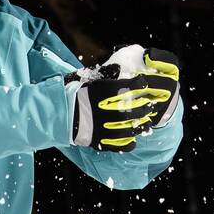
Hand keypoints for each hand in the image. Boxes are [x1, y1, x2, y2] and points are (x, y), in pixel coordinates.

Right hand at [65, 46, 179, 150]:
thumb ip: (106, 75)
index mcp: (105, 93)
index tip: (143, 83)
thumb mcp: (92, 81)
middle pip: (134, 109)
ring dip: (141, 125)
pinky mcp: (102, 141)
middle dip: (144, 107)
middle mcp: (108, 110)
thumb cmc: (79, 96)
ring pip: (130, 128)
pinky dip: (129, 143)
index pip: (130, 86)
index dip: (140, 83)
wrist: (64, 114)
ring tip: (146, 123)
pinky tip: (132, 139)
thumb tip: (118, 68)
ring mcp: (106, 127)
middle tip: (149, 106)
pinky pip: (120, 145)